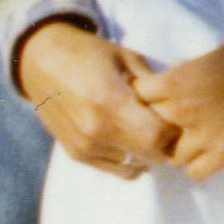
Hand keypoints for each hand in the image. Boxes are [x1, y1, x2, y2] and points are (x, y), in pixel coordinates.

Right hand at [12, 18, 176, 176]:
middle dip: (166, 143)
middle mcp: (95, 129)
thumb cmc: (89, 54)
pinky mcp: (76, 154)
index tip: (176, 116)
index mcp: (109, 100)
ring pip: (136, 166)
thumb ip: (154, 84)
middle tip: (167, 125)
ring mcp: (84, 146)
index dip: (174, 129)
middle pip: (150, 155)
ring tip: (146, 129)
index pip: (158, 135)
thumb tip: (182, 103)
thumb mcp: (126, 57)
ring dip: (148, 152)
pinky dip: (130, 159)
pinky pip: (117, 169)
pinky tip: (130, 138)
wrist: (41, 62)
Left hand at [137, 37, 223, 182]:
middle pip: (149, 127)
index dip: (144, 95)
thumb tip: (170, 76)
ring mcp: (203, 136)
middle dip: (156, 124)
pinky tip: (206, 154)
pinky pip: (195, 171)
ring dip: (177, 148)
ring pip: (170, 155)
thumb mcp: (213, 56)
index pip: (139, 94)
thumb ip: (187, 71)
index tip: (151, 97)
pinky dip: (197, 165)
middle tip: (169, 122)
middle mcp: (183, 111)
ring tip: (190, 142)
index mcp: (177, 82)